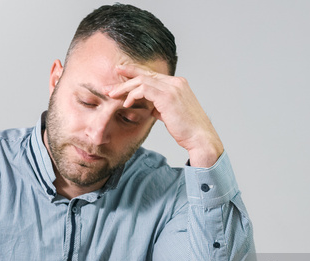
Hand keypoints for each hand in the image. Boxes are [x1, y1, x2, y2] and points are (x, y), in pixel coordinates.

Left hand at [106, 64, 223, 166]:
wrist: (200, 138)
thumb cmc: (187, 130)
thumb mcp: (172, 114)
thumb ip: (161, 107)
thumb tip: (151, 107)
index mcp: (178, 84)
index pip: (152, 74)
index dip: (134, 73)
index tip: (119, 74)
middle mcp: (176, 82)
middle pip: (145, 74)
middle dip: (124, 78)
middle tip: (109, 86)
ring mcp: (173, 87)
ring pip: (142, 80)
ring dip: (125, 88)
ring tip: (112, 96)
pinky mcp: (168, 96)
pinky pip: (144, 89)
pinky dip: (133, 95)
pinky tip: (126, 104)